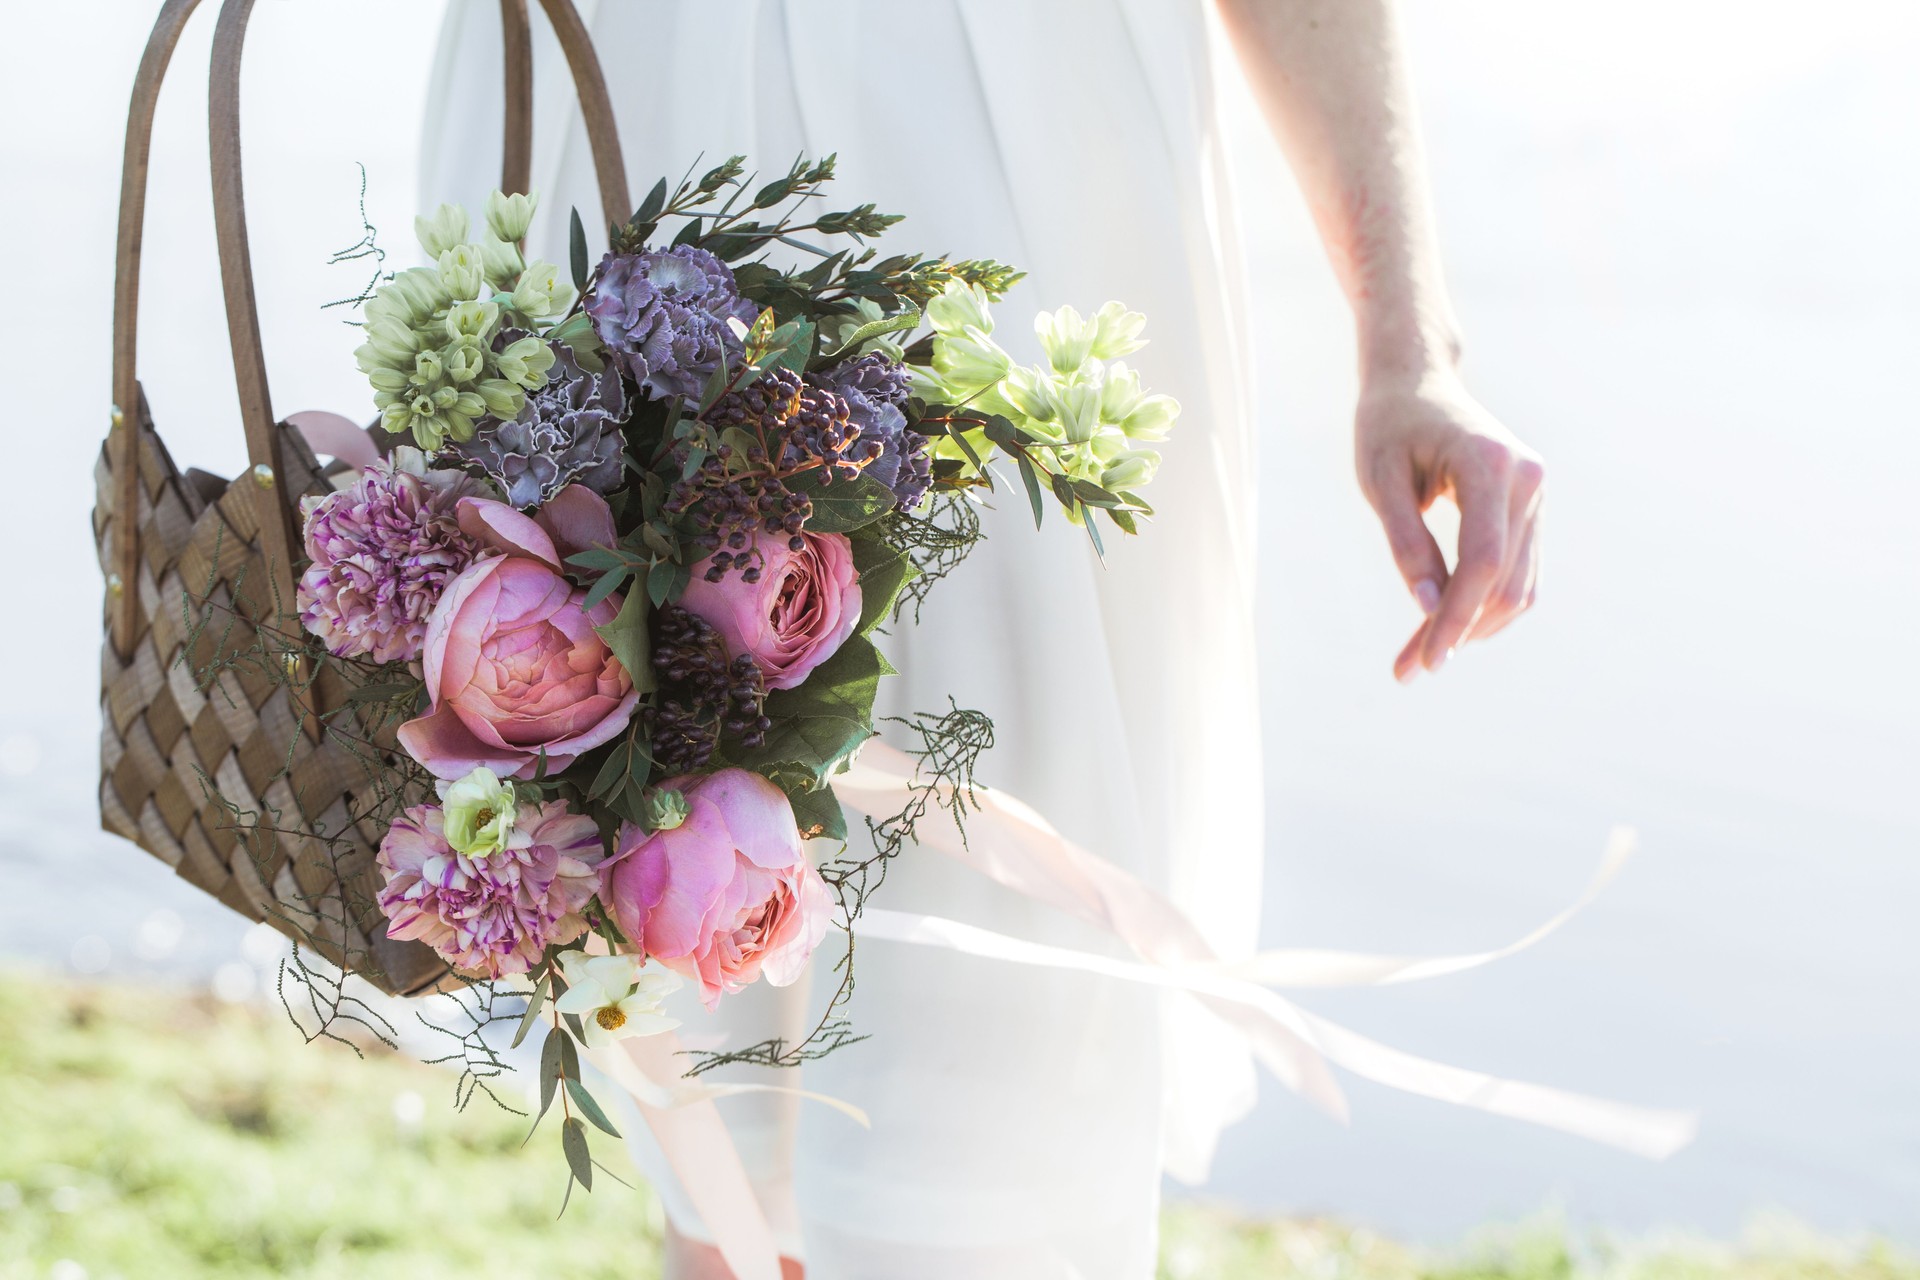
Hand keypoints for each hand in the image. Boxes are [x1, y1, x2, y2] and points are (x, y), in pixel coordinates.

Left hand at [1354, 370, 1543, 681]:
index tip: (1423, 662)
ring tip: (1418, 655)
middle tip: (1406, 669)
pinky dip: (1485, 608)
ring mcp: (1537, 494)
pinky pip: (1519, 575)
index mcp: (1489, 464)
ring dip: (1473, 629)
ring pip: (1518, 588)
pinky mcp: (1532, 509)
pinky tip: (1445, 626)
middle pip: (1503, 582)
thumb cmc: (1389, 428)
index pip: (1482, 561)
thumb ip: (1406, 543)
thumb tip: (1425, 607)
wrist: (1419, 383)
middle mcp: (1527, 479)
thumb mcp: (1380, 482)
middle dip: (1457, 632)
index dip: (1454, 618)